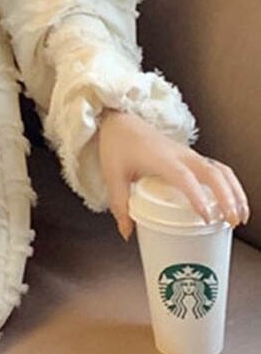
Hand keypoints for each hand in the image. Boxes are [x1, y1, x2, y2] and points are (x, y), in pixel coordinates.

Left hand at [96, 108, 250, 240]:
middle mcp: (180, 155)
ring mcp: (188, 154)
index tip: (207, 216)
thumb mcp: (112, 175)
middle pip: (213, 173)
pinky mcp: (191, 156)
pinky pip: (217, 168)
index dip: (198, 196)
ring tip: (240, 215)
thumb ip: (120, 204)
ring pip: (220, 170)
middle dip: (227, 197)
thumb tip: (127, 232)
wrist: (121, 121)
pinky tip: (233, 201)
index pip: (185, 177)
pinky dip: (229, 184)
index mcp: (161, 158)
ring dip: (234, 191)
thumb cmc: (118, 144)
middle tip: (231, 221)